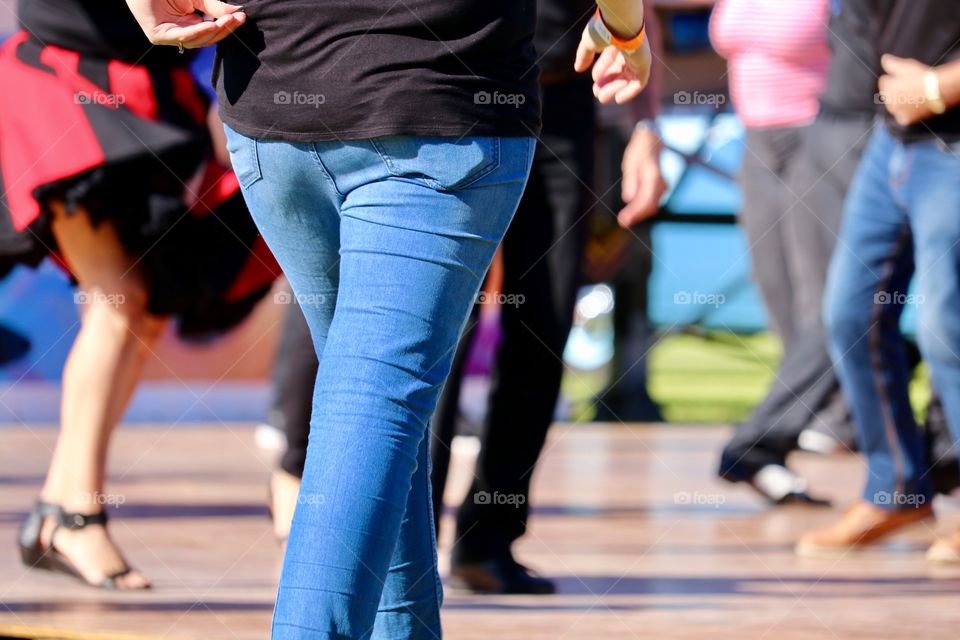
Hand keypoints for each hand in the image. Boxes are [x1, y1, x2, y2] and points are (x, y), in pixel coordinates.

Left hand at [125, 0, 245, 49]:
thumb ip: (214, 6)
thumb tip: (237, 13)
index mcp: (188, 26)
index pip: (211, 31)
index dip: (227, 26)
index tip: (241, 17)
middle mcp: (179, 34)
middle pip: (207, 38)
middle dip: (224, 29)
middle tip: (238, 19)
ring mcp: (168, 37)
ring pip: (197, 40)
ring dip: (214, 31)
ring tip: (227, 21)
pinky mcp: (158, 36)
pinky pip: (183, 37)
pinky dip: (198, 31)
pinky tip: (211, 25)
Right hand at [574, 20, 651, 103]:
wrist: (619, 25)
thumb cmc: (605, 30)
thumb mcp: (589, 43)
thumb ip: (584, 56)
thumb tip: (577, 69)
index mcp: (618, 41)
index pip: (611, 59)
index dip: (602, 70)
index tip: (594, 79)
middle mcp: (630, 49)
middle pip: (619, 71)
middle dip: (607, 83)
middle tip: (596, 93)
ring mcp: (638, 57)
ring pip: (627, 78)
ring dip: (614, 89)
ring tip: (602, 97)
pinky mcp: (644, 64)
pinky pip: (639, 83)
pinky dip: (629, 92)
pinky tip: (618, 99)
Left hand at [618, 126, 664, 226]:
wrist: (651, 142)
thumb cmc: (639, 152)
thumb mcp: (630, 163)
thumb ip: (630, 181)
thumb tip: (629, 199)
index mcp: (653, 176)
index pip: (646, 200)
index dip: (635, 213)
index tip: (624, 220)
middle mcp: (661, 183)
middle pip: (650, 206)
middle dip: (636, 216)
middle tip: (622, 222)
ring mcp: (662, 186)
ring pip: (652, 206)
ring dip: (639, 214)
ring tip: (624, 219)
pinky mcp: (659, 189)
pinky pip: (652, 202)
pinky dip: (642, 209)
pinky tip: (631, 212)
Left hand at [878, 55, 936, 125]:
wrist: (938, 90)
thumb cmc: (921, 76)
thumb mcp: (905, 65)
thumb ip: (890, 63)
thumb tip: (883, 58)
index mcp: (885, 87)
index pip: (884, 81)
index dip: (894, 77)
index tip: (904, 77)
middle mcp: (887, 100)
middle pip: (888, 94)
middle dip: (895, 90)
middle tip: (909, 86)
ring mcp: (895, 111)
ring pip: (894, 106)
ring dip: (899, 102)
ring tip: (912, 96)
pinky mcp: (904, 119)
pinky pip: (901, 117)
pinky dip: (906, 113)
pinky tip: (913, 107)